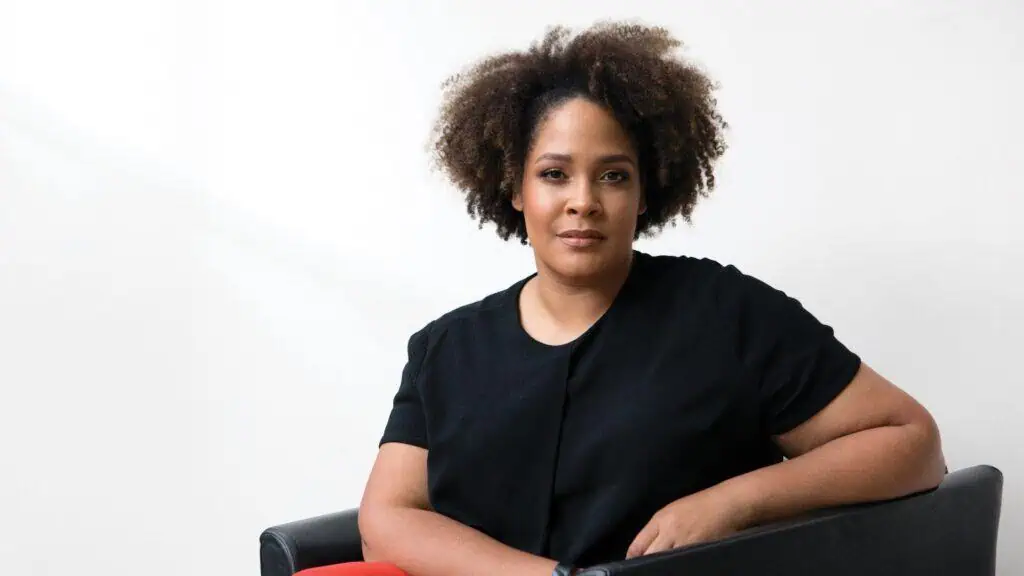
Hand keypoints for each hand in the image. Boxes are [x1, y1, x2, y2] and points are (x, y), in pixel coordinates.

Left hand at [625, 483, 753, 558]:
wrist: (727, 504)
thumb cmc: (700, 506)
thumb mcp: (673, 511)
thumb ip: (658, 529)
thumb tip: (644, 549)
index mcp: (660, 519)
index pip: (638, 545)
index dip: (632, 558)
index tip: (631, 564)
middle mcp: (670, 531)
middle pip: (649, 555)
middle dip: (645, 563)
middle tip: (644, 569)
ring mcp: (685, 543)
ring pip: (664, 562)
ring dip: (661, 566)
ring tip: (660, 568)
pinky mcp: (699, 550)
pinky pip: (683, 563)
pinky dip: (677, 566)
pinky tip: (677, 567)